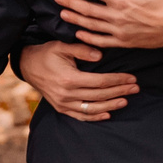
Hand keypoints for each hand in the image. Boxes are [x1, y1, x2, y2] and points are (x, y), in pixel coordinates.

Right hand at [16, 40, 138, 122]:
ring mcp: (63, 103)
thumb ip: (82, 49)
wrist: (27, 65)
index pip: (100, 82)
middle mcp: (67, 94)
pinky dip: (95, 117)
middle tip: (135, 88)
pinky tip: (108, 114)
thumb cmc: (46, 53)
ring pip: (92, 109)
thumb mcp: (62, 46)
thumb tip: (100, 55)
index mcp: (69, 79)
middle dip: (120, 91)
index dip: (117, 80)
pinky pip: (80, 116)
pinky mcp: (60, 108)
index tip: (132, 78)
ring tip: (125, 101)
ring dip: (111, 106)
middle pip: (99, 96)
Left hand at [54, 0, 162, 48]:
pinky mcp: (124, 42)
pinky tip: (79, 33)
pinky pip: (102, 41)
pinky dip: (88, 38)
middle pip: (87, 9)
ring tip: (63, 13)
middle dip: (70, 2)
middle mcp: (117, 16)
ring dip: (76, 19)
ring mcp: (120, 31)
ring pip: (91, 25)